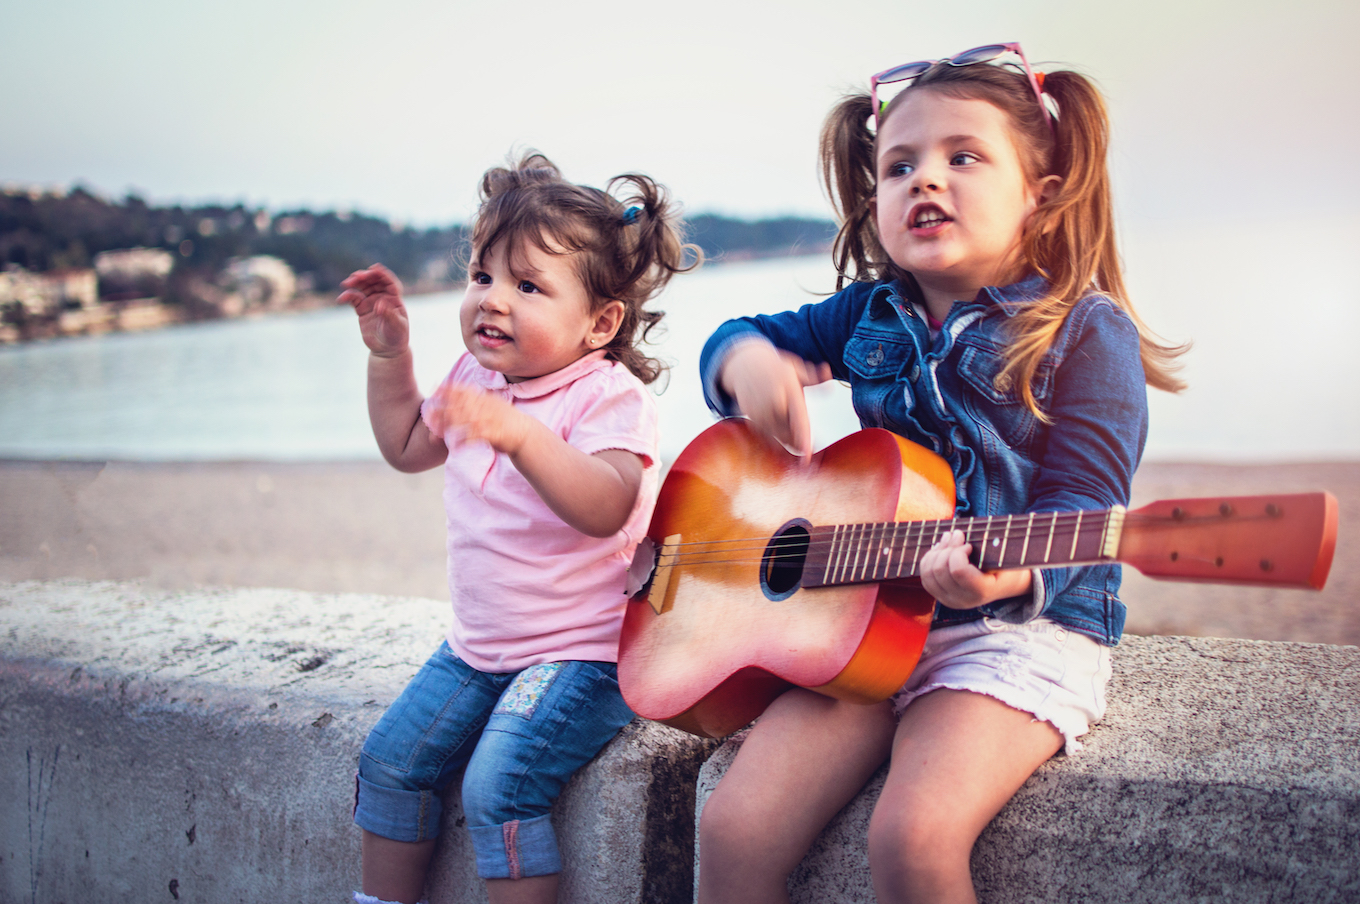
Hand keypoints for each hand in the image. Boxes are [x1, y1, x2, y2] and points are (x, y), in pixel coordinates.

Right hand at [339, 264, 408, 357]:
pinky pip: (353, 299)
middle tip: (357, 277)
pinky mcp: (362, 309)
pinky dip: (347, 296)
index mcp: (395, 299)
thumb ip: (390, 315)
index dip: (382, 274)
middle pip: (374, 281)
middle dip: (365, 277)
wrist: (387, 350)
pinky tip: (341, 298)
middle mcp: (383, 297)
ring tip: (347, 283)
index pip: (389, 283)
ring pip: (362, 287)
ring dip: (355, 282)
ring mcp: (372, 302)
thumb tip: (379, 305)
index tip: (374, 269)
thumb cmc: (397, 337)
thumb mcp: (397, 327)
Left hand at [426, 383, 531, 455]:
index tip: (435, 388)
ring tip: (435, 431)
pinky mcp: (492, 434)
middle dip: (443, 408)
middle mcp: (485, 407)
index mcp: (484, 399)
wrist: (524, 433)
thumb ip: (476, 399)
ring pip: (464, 420)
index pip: (464, 390)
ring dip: (449, 425)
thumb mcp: (492, 403)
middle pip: (460, 405)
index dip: (449, 388)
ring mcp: (488, 420)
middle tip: (429, 412)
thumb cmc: (505, 420)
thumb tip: (458, 393)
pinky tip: (455, 447)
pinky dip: (464, 442)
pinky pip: (475, 437)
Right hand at [719, 339, 832, 457]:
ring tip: (797, 444)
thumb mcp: (797, 369)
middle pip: (788, 433)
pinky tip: (782, 438)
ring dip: (788, 443)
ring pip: (776, 437)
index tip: (808, 456)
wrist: (744, 364)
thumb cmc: (774, 368)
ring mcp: (759, 410)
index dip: (803, 439)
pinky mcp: (750, 417)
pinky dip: (774, 440)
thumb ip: (815, 377)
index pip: (798, 418)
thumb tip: (829, 377)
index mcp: (788, 389)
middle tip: (807, 449)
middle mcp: (772, 401)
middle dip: (798, 443)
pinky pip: (764, 435)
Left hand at [919, 530, 1031, 609]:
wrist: (1005, 585)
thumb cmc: (1009, 563)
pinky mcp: (941, 596)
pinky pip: (925, 576)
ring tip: (951, 539)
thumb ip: (1012, 538)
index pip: (957, 570)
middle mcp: (964, 600)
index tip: (969, 544)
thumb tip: (1037, 516)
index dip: (958, 551)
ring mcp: (951, 600)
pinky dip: (930, 558)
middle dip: (946, 547)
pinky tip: (942, 548)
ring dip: (937, 550)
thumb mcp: (1013, 552)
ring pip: (929, 572)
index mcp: (982, 591)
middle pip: (939, 569)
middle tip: (958, 535)